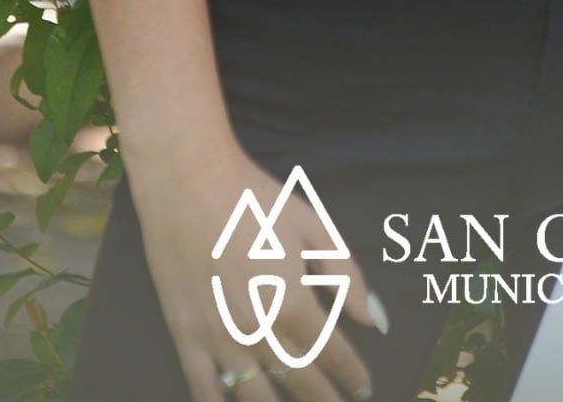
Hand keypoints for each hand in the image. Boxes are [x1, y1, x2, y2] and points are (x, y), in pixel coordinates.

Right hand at [130, 133, 383, 401]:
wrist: (188, 183)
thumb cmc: (254, 199)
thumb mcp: (312, 225)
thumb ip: (346, 275)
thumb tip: (377, 320)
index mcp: (293, 302)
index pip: (332, 355)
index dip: (352, 375)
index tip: (364, 386)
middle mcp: (259, 331)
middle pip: (300, 382)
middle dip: (325, 399)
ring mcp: (218, 340)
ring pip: (257, 397)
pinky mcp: (185, 338)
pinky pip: (205, 391)